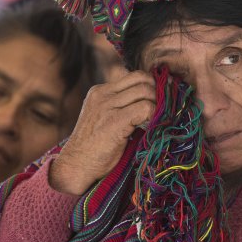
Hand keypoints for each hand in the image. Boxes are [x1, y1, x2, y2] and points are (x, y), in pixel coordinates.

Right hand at [49, 70, 155, 195]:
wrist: (76, 165)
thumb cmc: (94, 148)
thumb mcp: (103, 118)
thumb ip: (120, 106)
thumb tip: (151, 101)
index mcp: (100, 91)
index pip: (135, 76)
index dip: (151, 85)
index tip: (161, 99)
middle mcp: (102, 94)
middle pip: (142, 79)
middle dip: (158, 92)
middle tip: (165, 109)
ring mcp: (107, 106)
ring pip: (145, 91)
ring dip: (158, 105)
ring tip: (157, 120)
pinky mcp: (114, 120)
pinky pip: (145, 108)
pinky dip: (154, 116)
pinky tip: (151, 128)